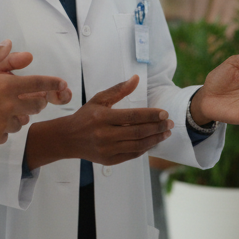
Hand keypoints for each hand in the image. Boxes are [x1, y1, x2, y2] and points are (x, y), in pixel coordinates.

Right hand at [0, 41, 68, 146]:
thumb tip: (11, 45)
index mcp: (5, 86)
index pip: (38, 84)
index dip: (53, 83)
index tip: (62, 84)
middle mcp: (8, 106)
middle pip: (36, 106)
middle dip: (35, 102)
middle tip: (25, 99)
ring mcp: (1, 125)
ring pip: (22, 122)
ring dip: (16, 116)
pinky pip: (6, 134)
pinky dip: (2, 129)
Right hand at [24, 75, 173, 168]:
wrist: (68, 139)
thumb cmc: (85, 117)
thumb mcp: (98, 100)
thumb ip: (118, 90)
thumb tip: (136, 79)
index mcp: (102, 117)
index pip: (133, 116)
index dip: (151, 115)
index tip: (165, 113)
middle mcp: (105, 134)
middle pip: (138, 132)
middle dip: (158, 128)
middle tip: (170, 123)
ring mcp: (107, 149)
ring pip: (138, 145)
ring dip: (155, 139)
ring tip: (166, 133)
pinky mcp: (109, 159)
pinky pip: (132, 154)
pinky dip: (145, 148)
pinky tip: (153, 142)